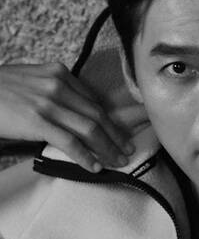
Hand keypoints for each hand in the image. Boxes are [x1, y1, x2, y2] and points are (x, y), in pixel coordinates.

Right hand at [0, 62, 136, 171]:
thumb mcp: (30, 81)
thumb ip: (53, 92)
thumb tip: (72, 114)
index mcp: (58, 73)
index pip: (93, 100)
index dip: (110, 119)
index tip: (120, 132)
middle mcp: (58, 84)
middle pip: (97, 114)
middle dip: (116, 135)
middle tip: (127, 149)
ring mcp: (48, 102)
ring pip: (90, 128)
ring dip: (108, 147)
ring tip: (118, 160)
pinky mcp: (37, 120)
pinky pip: (70, 142)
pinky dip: (86, 156)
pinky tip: (94, 165)